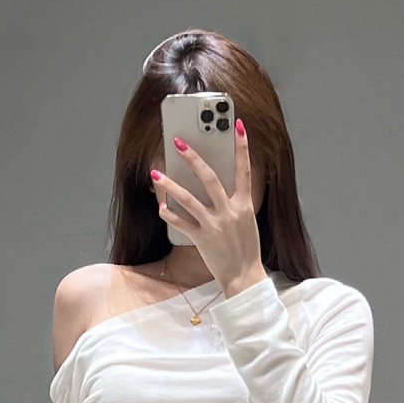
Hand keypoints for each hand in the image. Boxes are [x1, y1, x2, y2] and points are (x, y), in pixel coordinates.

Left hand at [151, 118, 266, 296]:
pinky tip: (160, 206)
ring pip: (188, 199)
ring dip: (170, 185)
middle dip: (193, 158)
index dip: (242, 146)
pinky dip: (169, 214)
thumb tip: (221, 183)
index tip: (236, 125)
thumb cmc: (246, 249)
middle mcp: (229, 212)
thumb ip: (236, 201)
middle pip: (209, 178)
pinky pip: (181, 223)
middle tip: (179, 143)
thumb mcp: (247, 221)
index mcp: (244, 205)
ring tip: (156, 174)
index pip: (244, 169)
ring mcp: (214, 225)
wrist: (244, 277)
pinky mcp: (201, 239)